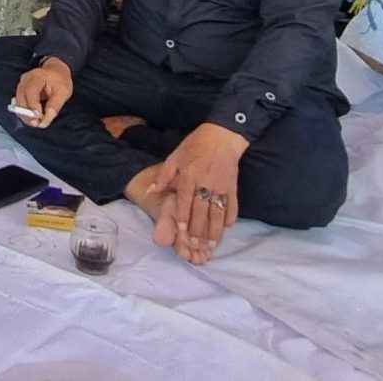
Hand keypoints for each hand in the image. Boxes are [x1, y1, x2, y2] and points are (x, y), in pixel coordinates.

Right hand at [12, 56, 73, 128]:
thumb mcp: (64, 92)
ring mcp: (21, 85)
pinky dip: (24, 113)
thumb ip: (55, 106)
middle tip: (37, 124)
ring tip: (38, 122)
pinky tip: (33, 118)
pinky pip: (18, 104)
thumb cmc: (60, 81)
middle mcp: (26, 79)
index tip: (39, 117)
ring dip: (25, 115)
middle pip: (21, 98)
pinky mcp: (20, 91)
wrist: (55, 72)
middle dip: (27, 114)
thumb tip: (45, 120)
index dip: (33, 105)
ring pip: (18, 103)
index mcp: (37, 76)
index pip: (31, 91)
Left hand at [151, 123, 248, 263]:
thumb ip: (163, 176)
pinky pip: (232, 205)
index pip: (185, 201)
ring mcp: (220, 185)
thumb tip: (149, 192)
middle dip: (198, 230)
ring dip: (214, 230)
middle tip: (195, 245)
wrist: (222, 135)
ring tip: (211, 245)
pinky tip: (226, 228)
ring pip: (217, 212)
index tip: (182, 233)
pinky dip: (230, 217)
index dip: (183, 218)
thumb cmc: (195, 146)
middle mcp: (204, 182)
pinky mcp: (233, 186)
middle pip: (201, 211)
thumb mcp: (174, 157)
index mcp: (188, 176)